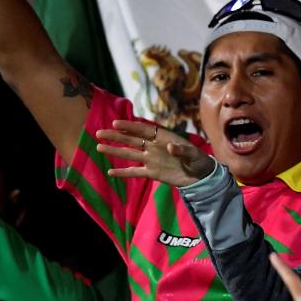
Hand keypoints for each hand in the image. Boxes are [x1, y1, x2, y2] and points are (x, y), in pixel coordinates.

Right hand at [96, 119, 213, 186]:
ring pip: (130, 154)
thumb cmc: (199, 160)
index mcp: (163, 137)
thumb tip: (171, 147)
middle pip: (131, 140)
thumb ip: (182, 150)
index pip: (143, 130)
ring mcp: (151, 160)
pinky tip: (110, 171)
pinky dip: (123, 172)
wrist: (201, 176)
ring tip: (99, 147)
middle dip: (116, 136)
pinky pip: (135, 172)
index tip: (115, 123)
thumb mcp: (194, 154)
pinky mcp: (152, 173)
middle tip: (99, 133)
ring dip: (115, 151)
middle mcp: (154, 147)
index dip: (129, 126)